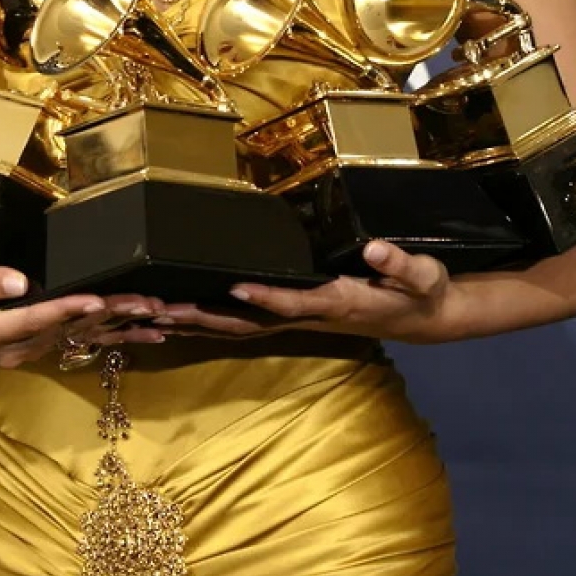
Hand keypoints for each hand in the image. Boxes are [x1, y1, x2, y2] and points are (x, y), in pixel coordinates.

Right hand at [0, 251, 167, 367]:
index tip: (96, 299)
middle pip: (68, 330)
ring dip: (121, 326)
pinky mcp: (38, 341)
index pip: (35, 319)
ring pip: (80, 336)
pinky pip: (80, 340)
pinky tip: (147, 332)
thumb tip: (19, 281)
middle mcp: (12, 348)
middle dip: (110, 316)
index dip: (67, 309)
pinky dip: (116, 335)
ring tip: (159, 316)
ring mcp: (27, 348)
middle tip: (148, 305)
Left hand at [155, 241, 454, 345]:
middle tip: (161, 310)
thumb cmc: (424, 293)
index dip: (267, 298)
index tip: (236, 288)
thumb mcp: (425, 277)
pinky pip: (245, 323)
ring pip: (239, 327)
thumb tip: (375, 247)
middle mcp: (311, 317)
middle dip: (206, 318)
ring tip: (150, 314)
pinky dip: (211, 320)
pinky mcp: (294, 315)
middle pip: (250, 324)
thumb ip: (401, 264)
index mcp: (338, 303)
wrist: (424, 319)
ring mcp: (299, 320)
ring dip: (196, 322)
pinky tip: (182, 316)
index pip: (297, 302)